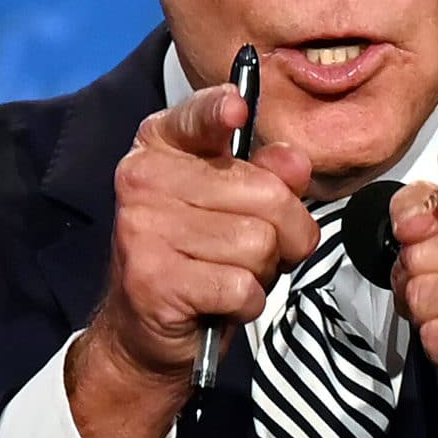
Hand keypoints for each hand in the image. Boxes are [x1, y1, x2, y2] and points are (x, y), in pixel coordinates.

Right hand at [68, 84, 316, 437]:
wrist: (144, 331)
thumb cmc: (201, 257)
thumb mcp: (241, 206)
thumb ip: (271, 176)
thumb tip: (294, 162)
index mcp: (163, 147)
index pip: (198, 116)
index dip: (221, 109)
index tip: (237, 105)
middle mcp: (144, 178)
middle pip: (268, 194)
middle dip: (287, 232)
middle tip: (257, 251)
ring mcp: (143, 228)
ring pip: (260, 243)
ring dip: (264, 271)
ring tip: (232, 275)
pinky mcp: (152, 278)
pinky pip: (242, 286)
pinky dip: (248, 302)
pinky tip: (222, 301)